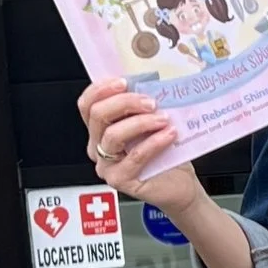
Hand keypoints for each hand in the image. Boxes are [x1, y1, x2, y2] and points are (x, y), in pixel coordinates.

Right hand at [78, 78, 204, 213]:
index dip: (101, 90)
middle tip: (150, 102)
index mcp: (102, 129)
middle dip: (125, 103)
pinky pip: (133, 157)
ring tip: (162, 119)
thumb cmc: (167, 155)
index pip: (87, 104)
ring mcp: (106, 165)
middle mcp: (99, 146)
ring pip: (112, 135)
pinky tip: (168, 135)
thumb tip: (150, 83)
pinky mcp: (119, 180)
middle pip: (97, 116)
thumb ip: (144, 107)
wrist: (180, 185)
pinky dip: (153, 142)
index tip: (124, 82)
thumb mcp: (153, 124)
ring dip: (140, 122)